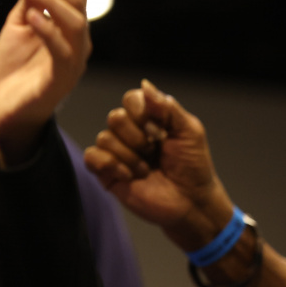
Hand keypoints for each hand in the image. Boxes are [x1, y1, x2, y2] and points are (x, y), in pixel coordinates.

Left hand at [0, 0, 91, 165]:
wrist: (5, 108)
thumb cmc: (14, 67)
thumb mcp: (18, 26)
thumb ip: (28, 2)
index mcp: (71, 25)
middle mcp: (79, 40)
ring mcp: (74, 60)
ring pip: (75, 21)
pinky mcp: (62, 79)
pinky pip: (62, 50)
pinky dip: (48, 29)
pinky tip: (29, 14)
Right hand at [82, 79, 233, 248]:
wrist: (190, 202)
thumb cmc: (193, 166)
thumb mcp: (189, 131)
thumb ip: (167, 107)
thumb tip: (144, 84)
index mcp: (149, 118)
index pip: (131, 99)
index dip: (143, 114)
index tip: (161, 131)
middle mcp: (129, 131)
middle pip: (115, 118)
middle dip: (138, 138)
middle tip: (154, 152)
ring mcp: (116, 151)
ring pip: (105, 138)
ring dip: (130, 157)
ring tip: (146, 170)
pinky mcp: (105, 171)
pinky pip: (92, 157)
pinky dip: (112, 166)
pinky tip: (129, 176)